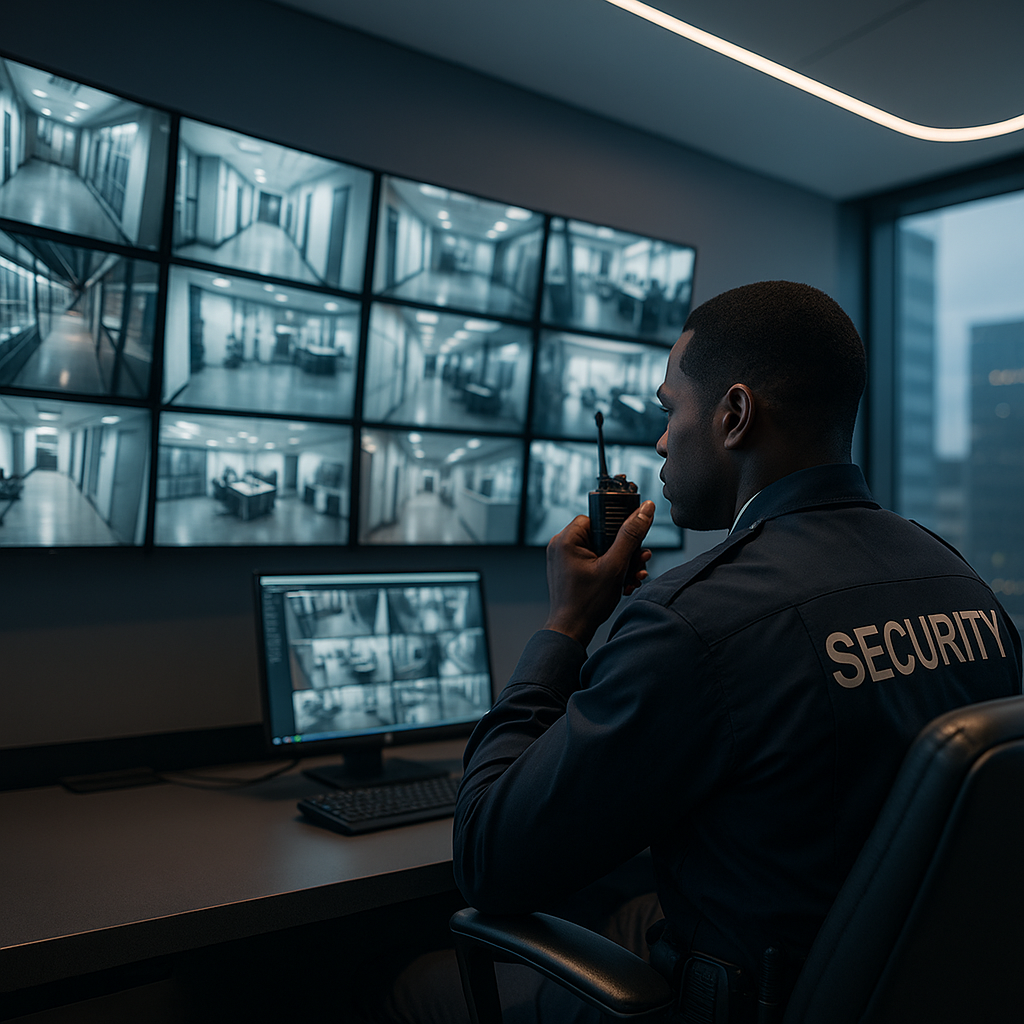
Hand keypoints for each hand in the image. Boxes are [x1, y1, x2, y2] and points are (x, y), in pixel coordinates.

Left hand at [543, 501, 654, 647]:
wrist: (573, 631)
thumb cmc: (587, 603)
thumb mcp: (615, 566)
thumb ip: (631, 536)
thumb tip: (645, 510)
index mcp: (566, 539)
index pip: (599, 518)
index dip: (619, 528)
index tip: (633, 541)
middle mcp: (562, 546)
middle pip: (602, 535)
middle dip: (625, 551)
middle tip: (639, 563)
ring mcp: (565, 559)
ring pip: (601, 550)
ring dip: (622, 563)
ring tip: (635, 577)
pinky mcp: (570, 570)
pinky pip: (594, 562)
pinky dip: (610, 571)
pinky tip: (624, 583)